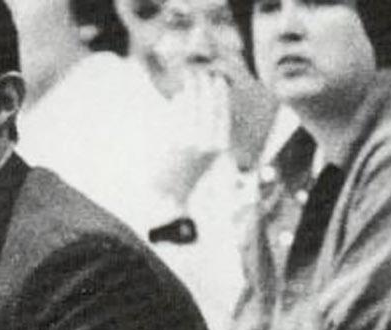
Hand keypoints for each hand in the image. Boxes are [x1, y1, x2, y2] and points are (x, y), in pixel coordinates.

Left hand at [153, 68, 231, 206]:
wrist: (167, 195)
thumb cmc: (187, 174)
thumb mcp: (205, 155)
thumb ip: (210, 133)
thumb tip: (208, 106)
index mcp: (218, 145)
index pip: (223, 112)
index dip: (221, 94)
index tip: (219, 80)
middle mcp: (207, 143)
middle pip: (208, 106)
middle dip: (206, 86)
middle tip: (202, 74)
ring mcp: (189, 142)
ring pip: (192, 107)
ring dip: (191, 90)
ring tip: (189, 79)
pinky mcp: (171, 142)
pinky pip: (176, 115)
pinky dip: (178, 104)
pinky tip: (178, 96)